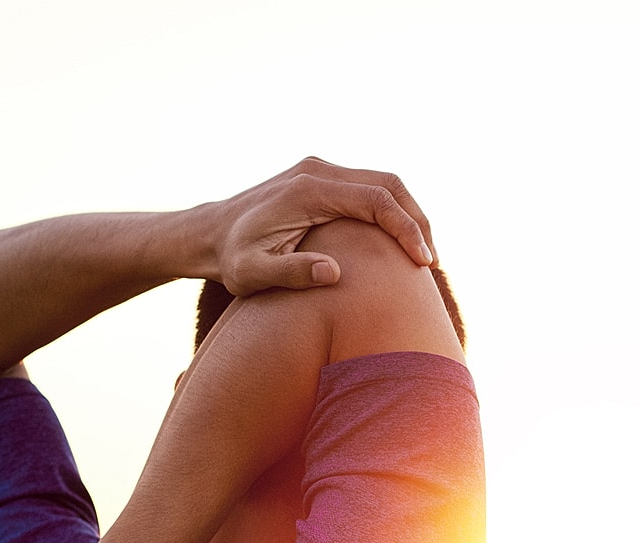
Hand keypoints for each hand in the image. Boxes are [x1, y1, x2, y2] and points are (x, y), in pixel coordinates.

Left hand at [209, 156, 437, 295]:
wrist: (209, 234)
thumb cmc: (230, 259)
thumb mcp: (252, 273)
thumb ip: (291, 272)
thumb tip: (333, 273)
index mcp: (308, 190)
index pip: (375, 200)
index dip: (405, 229)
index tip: (422, 261)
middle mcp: (318, 171)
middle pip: (388, 184)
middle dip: (416, 221)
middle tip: (430, 261)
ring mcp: (320, 172)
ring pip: (382, 183)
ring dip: (407, 215)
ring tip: (421, 255)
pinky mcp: (320, 180)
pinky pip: (367, 190)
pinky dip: (390, 212)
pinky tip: (397, 244)